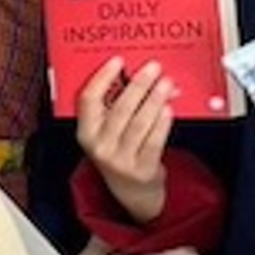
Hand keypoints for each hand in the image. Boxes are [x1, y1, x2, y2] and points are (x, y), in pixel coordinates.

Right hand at [75, 57, 172, 223]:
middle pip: (119, 109)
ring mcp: (121, 159)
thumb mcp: (106, 135)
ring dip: (155, 99)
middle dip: (138, 85)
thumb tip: (137, 79)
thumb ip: (113, 110)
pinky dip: (162, 123)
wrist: (133, 193)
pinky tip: (169, 108)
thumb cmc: (119, 155)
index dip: (102, 78)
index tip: (118, 61)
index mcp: (85, 133)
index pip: (88, 100)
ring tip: (167, 84)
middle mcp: (100, 146)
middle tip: (153, 68)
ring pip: (139, 123)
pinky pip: (154, 141)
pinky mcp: (143, 169)